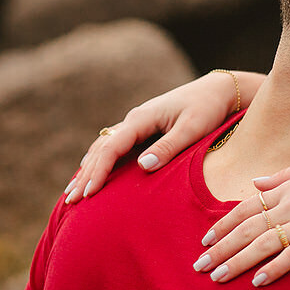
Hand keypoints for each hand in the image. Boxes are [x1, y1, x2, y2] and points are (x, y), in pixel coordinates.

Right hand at [64, 70, 255, 203]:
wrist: (218, 89)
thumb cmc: (208, 108)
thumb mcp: (192, 128)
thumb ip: (169, 147)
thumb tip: (142, 166)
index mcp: (143, 118)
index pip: (112, 148)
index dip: (99, 171)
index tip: (89, 193)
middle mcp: (135, 119)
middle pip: (102, 149)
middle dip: (86, 174)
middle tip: (70, 200)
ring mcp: (138, 122)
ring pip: (105, 146)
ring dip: (89, 168)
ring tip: (73, 191)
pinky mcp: (144, 128)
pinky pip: (114, 145)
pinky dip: (100, 160)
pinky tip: (92, 172)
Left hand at [192, 153, 289, 285]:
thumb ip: (283, 175)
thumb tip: (256, 182)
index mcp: (289, 187)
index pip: (247, 206)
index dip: (224, 224)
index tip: (206, 239)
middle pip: (248, 229)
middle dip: (221, 248)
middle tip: (199, 266)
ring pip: (264, 244)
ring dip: (238, 262)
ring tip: (218, 277)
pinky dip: (275, 268)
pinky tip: (259, 282)